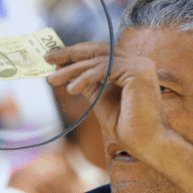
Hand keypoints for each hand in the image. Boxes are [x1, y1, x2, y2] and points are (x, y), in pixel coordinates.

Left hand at [44, 42, 168, 161]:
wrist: (143, 142)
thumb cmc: (125, 125)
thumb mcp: (100, 97)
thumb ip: (89, 82)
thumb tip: (69, 71)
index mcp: (132, 67)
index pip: (102, 53)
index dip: (77, 54)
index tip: (56, 59)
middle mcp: (138, 62)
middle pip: (99, 50)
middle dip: (71, 54)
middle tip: (48, 59)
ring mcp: (140, 65)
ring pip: (98, 60)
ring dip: (72, 69)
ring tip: (52, 80)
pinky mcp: (137, 72)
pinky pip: (104, 69)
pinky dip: (84, 77)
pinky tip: (71, 89)